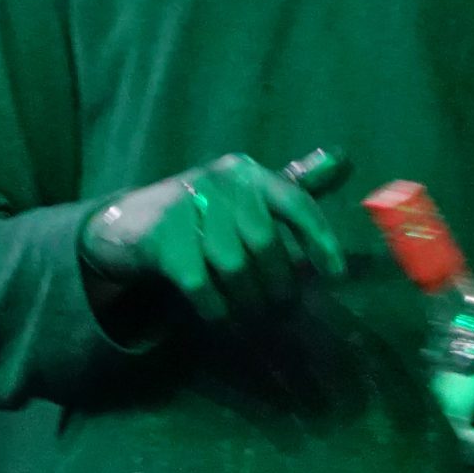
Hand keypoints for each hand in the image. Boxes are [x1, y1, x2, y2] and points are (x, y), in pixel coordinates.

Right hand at [80, 151, 345, 327]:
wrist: (128, 223)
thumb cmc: (202, 213)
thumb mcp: (247, 196)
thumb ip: (293, 184)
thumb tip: (345, 158)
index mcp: (247, 173)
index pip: (295, 202)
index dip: (320, 240)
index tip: (337, 276)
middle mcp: (220, 182)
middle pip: (266, 245)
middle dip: (279, 284)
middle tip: (282, 309)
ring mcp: (187, 207)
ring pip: (234, 268)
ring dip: (248, 300)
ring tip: (251, 314)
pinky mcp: (161, 239)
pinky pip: (201, 285)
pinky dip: (215, 308)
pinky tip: (220, 315)